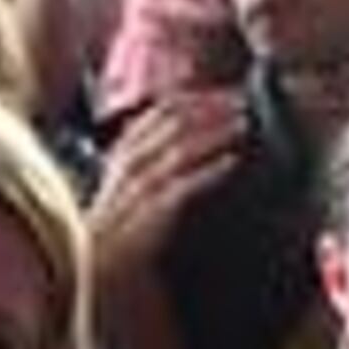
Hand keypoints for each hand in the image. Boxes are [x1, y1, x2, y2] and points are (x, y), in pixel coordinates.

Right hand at [85, 84, 250, 274]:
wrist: (105, 256)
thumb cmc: (125, 213)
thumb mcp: (132, 172)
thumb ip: (154, 146)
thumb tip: (191, 121)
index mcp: (127, 146)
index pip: (163, 108)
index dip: (198, 96)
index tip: (227, 92)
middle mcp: (133, 160)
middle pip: (175, 122)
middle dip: (212, 108)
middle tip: (243, 102)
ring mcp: (142, 184)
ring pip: (180, 148)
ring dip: (215, 132)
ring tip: (243, 124)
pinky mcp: (154, 210)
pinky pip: (185, 185)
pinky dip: (210, 170)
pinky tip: (232, 161)